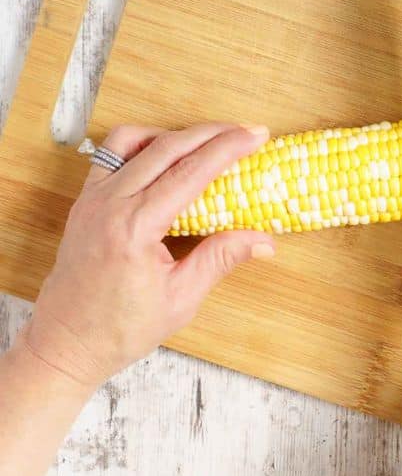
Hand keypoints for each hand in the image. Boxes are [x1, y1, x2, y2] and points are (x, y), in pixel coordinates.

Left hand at [20, 123, 276, 388]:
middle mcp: (109, 205)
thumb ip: (220, 259)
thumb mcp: (180, 299)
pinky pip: (112, 154)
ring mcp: (92, 199)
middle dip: (212, 134)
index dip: (228, 148)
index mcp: (134, 228)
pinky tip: (165, 157)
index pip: (190, 172)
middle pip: (167, 147)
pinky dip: (142, 145)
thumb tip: (264, 241)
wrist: (64, 345)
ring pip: (134, 140)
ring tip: (205, 142)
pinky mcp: (85, 202)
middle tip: (246, 131)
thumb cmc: (119, 329)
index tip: (257, 135)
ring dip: (174, 135)